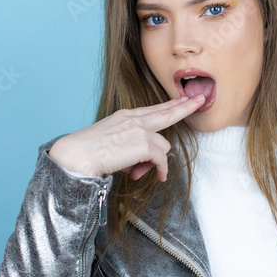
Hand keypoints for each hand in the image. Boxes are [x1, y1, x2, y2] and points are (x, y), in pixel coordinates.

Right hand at [48, 94, 205, 181]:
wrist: (77, 155)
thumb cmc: (87, 152)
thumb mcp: (110, 144)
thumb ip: (129, 148)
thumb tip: (139, 165)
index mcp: (125, 116)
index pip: (152, 109)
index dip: (168, 104)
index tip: (180, 99)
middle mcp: (134, 119)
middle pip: (167, 112)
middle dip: (185, 106)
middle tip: (199, 100)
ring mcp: (140, 130)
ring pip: (163, 145)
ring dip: (155, 162)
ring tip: (138, 172)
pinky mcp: (143, 144)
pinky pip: (161, 159)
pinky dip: (160, 170)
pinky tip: (157, 177)